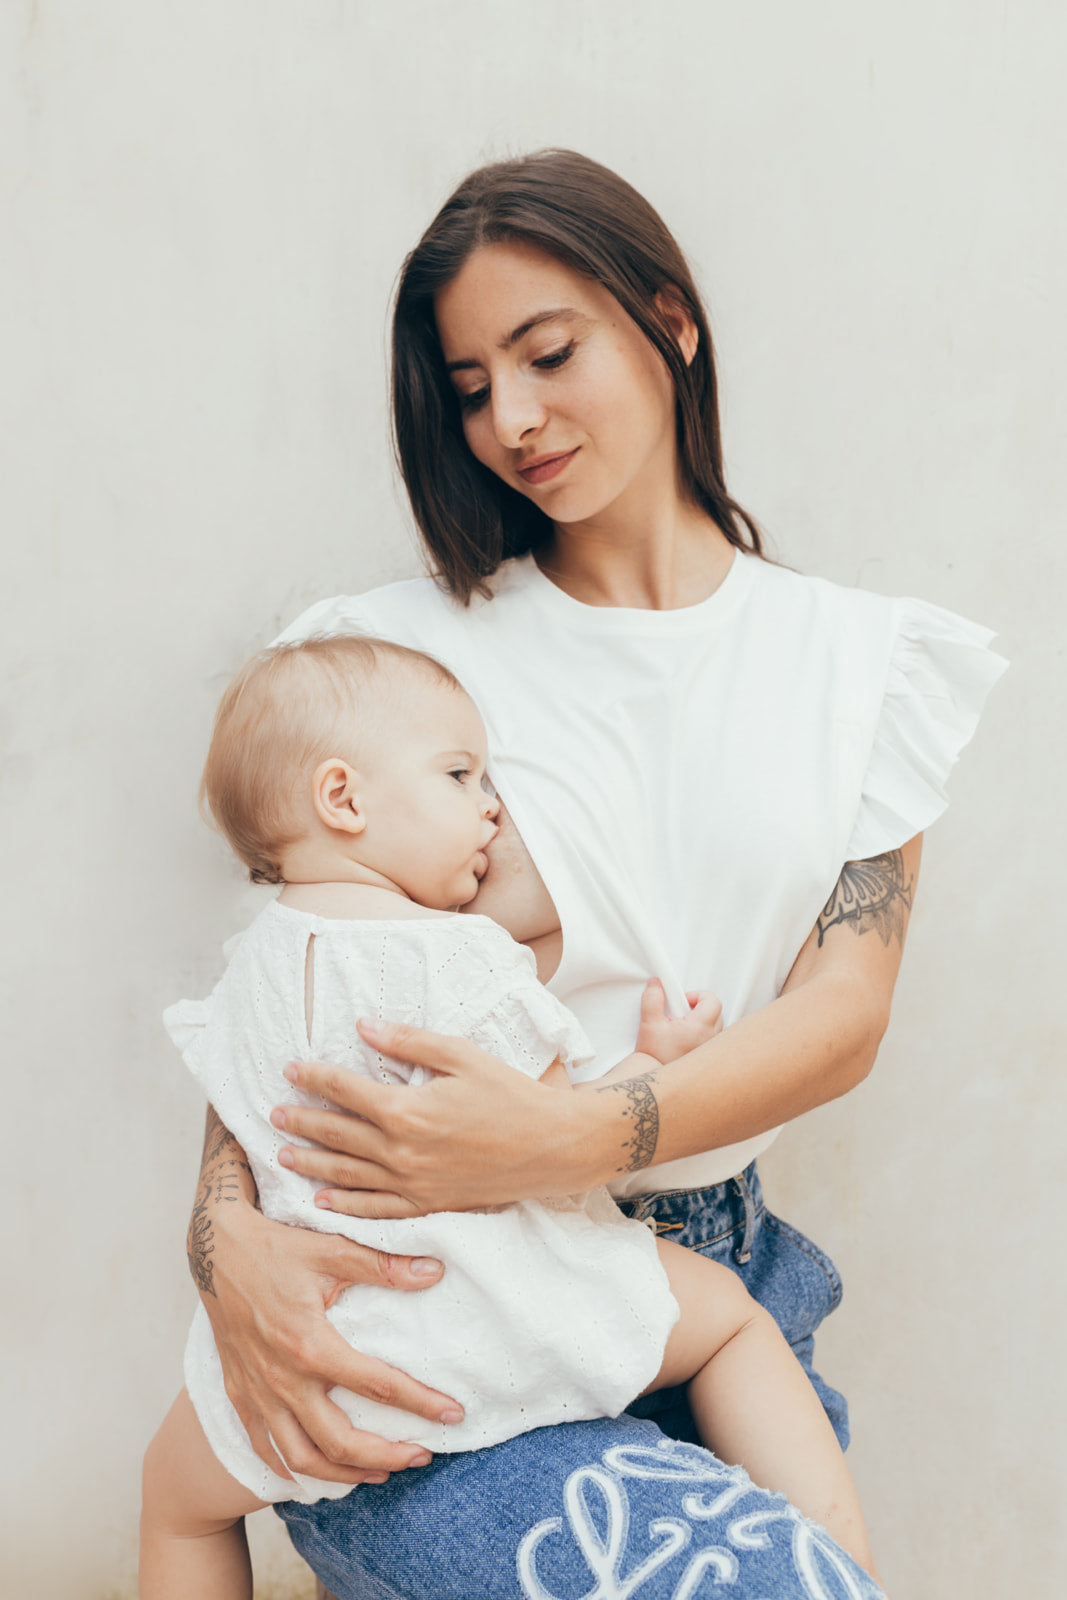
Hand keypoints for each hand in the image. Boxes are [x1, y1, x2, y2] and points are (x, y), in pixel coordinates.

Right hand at [202, 1196, 463, 1481]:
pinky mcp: (240, 1395)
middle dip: (387, 1456)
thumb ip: (384, 1266)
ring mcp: (257, 1394)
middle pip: (339, 1442)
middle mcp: (282, 1379)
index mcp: (310, 1345)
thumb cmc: (276, 1247)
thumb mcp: (332, 1249)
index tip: (453, 1414)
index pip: (377, 1386)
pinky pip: (267, 1449)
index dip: (421, 1403)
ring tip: (381, 1473)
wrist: (215, 1250)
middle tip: (423, 1455)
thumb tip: (434, 1273)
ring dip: (345, 1474)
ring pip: (302, 1459)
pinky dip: (295, 1470)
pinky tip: (321, 1471)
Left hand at [273, 1018, 599, 1218]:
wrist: (552, 1147)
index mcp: (407, 1110)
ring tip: (282, 1154)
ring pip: (347, 1174)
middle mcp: (401, 1152)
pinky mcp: (427, 1205)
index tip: (291, 1069)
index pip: (346, 1090)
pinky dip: (345, 1206)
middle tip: (272, 1113)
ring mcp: (412, 1184)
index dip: (315, 1077)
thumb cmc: (511, 1095)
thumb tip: (363, 1026)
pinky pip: (375, 1210)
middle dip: (301, 1121)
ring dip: (311, 1163)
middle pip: (337, 1134)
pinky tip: (323, 1200)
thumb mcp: (461, 1056)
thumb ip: (408, 1042)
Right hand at [634, 980, 722, 1063]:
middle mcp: (710, 1039)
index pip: (713, 1001)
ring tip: (684, 1026)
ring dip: (704, 1020)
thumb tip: (656, 984)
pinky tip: (687, 1038)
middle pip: (717, 1012)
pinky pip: (713, 1039)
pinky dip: (704, 1033)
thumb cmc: (653, 1054)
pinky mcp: (707, 1058)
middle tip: (682, 1012)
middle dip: (701, 1006)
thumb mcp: (649, 1023)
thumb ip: (652, 999)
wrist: (655, 1078)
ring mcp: (710, 1049)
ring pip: (717, 1026)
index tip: (682, 1001)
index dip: (698, 995)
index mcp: (699, 1028)